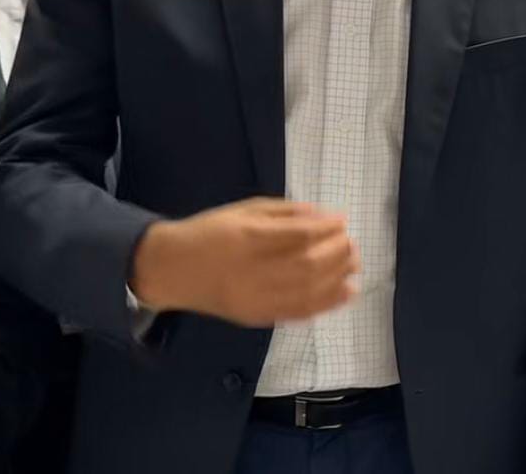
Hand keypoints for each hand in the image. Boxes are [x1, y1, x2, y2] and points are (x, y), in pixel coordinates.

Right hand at [129, 197, 359, 326]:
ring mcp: (254, 298)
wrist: (172, 269)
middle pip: (308, 265)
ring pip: (307, 292)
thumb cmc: (211, 231)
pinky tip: (345, 292)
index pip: (300, 235)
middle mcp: (253, 271)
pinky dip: (326, 304)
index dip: (328, 229)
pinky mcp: (255, 316)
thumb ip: (285, 212)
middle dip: (337, 254)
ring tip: (353, 265)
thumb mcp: (245, 209)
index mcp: (250, 238)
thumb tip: (324, 215)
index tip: (343, 220)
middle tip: (352, 244)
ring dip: (338, 278)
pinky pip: (297, 313)